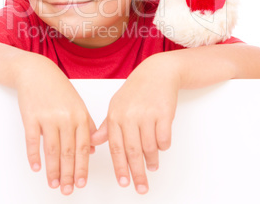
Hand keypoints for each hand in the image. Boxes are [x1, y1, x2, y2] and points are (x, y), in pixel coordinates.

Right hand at [15, 62, 96, 194]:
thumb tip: (92, 148)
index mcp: (80, 114)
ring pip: (52, 150)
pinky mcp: (31, 116)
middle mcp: (66, 117)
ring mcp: (47, 117)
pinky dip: (34, 156)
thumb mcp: (77, 103)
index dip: (83, 167)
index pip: (84, 147)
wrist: (36, 72)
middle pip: (68, 152)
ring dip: (53, 170)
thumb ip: (86, 124)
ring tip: (53, 184)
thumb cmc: (58, 87)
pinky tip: (36, 167)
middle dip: (68, 174)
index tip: (81, 182)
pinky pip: (33, 141)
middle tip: (67, 190)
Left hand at [91, 55, 180, 193]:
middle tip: (141, 187)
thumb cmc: (136, 90)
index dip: (120, 167)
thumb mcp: (117, 104)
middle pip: (133, 152)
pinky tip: (161, 147)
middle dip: (137, 173)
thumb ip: (107, 125)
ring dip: (152, 160)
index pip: (115, 147)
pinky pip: (164, 139)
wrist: (157, 72)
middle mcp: (129, 115)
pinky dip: (163, 146)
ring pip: (150, 147)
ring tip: (153, 166)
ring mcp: (147, 114)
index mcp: (115, 115)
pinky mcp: (164, 114)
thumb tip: (95, 142)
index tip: (123, 182)